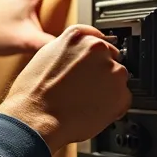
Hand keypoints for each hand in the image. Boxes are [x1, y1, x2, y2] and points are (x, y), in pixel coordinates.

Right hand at [0, 25, 130, 151]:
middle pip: (108, 58)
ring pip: (116, 78)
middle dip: (98, 71)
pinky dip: (112, 105)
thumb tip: (77, 55)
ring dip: (106, 88)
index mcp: (78, 36)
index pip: (96, 38)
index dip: (92, 55)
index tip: (91, 62)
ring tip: (84, 100)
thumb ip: (67, 50)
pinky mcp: (122, 95)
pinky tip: (91, 109)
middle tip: (81, 86)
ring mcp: (112, 72)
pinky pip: (122, 98)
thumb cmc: (33, 93)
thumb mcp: (44, 56)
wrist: (36, 119)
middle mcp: (98, 49)